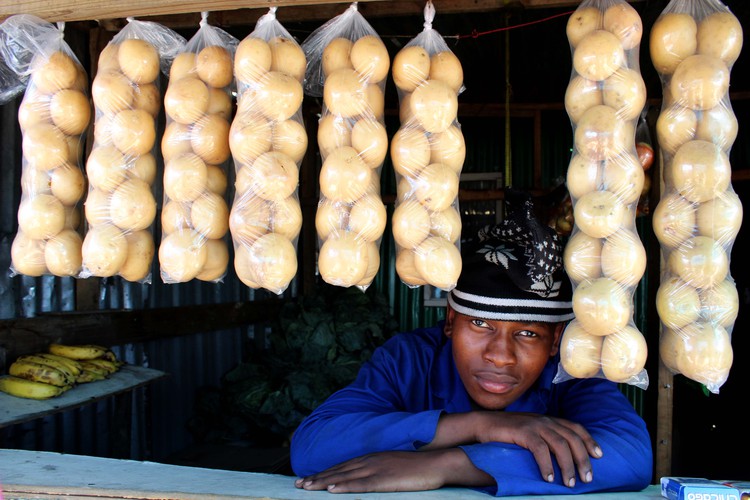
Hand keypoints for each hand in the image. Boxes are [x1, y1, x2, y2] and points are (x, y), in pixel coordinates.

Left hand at [294, 449, 491, 492]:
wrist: (437, 462)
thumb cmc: (417, 467)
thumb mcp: (393, 466)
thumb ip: (379, 471)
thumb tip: (367, 478)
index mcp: (372, 457)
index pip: (343, 466)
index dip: (324, 473)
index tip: (308, 478)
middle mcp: (370, 461)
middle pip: (338, 470)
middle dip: (317, 477)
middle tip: (298, 484)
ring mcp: (376, 469)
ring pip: (344, 476)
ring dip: (323, 482)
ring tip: (306, 487)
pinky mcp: (384, 479)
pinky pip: (360, 484)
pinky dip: (344, 486)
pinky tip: (332, 489)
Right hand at [474, 412, 601, 487]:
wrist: (483, 424)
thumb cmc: (507, 433)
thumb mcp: (531, 431)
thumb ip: (546, 438)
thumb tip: (562, 456)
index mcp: (548, 419)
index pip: (575, 428)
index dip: (589, 441)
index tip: (599, 456)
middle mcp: (545, 420)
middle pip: (572, 438)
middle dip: (583, 459)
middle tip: (587, 478)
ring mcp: (534, 425)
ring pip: (560, 444)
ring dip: (567, 465)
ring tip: (569, 483)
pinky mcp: (523, 431)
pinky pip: (540, 449)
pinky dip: (547, 465)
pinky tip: (548, 478)